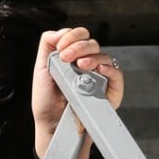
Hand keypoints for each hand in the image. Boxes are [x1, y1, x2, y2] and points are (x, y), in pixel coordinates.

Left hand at [31, 27, 123, 158]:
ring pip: (103, 56)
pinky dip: (109, 69)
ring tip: (80, 66)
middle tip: (67, 57)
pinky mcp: (110, 91)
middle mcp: (87, 65)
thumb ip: (48, 45)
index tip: (61, 47)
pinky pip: (116, 74)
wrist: (53, 126)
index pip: (79, 36)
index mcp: (72, 57)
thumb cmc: (47, 103)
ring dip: (91, 56)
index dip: (71, 36)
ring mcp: (99, 77)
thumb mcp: (41, 69)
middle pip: (91, 43)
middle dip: (78, 46)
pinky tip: (98, 70)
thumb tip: (60, 32)